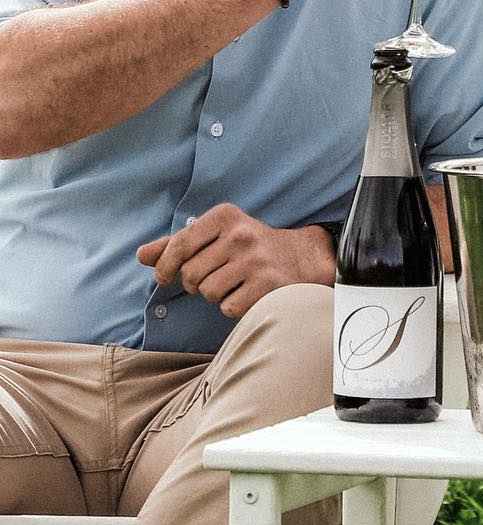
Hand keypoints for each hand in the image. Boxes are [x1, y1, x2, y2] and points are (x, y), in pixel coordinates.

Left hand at [137, 203, 333, 318]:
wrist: (300, 257)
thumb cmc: (247, 247)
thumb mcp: (216, 235)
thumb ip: (177, 245)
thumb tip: (141, 255)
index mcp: (225, 216)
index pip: (179, 244)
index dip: (165, 265)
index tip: (164, 277)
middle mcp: (241, 235)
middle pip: (191, 273)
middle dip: (195, 283)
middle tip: (213, 277)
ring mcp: (255, 260)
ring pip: (208, 292)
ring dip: (215, 295)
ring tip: (232, 283)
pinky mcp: (267, 285)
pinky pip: (228, 307)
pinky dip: (233, 306)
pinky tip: (246, 293)